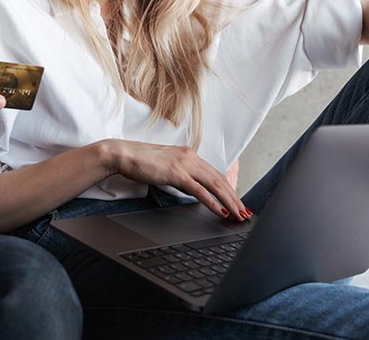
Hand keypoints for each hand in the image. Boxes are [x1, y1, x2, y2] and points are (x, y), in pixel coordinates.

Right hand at [106, 140, 250, 220]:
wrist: (124, 154)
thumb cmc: (141, 162)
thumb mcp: (167, 167)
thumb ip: (181, 174)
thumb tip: (192, 188)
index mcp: (189, 155)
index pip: (215, 173)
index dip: (229, 189)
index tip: (237, 202)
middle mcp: (191, 157)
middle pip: (220, 179)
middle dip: (235, 197)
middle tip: (245, 212)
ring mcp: (184, 164)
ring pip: (214, 184)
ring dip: (229, 201)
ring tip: (238, 214)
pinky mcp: (176, 173)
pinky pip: (198, 190)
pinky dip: (212, 201)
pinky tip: (220, 210)